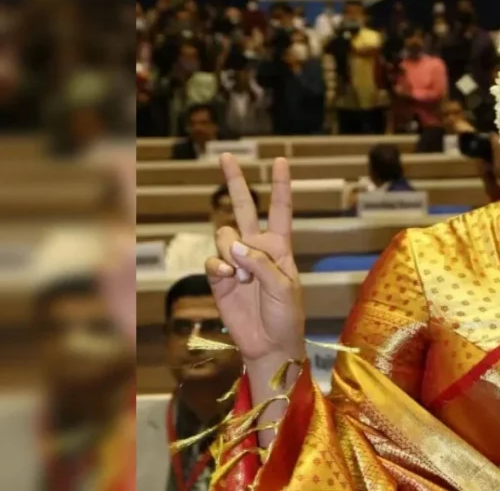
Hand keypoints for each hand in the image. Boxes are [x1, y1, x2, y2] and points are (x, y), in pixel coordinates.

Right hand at [205, 154, 305, 365]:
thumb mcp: (285, 286)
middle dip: (236, 181)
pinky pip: (213, 260)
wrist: (270, 343)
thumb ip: (261, 263)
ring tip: (244, 276)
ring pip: (224, 235)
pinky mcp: (219, 278)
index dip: (280, 185)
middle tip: (227, 156)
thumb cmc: (286, 315)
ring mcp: (236, 261)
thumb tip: (234, 246)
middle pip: (244, 207)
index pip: (280, 209)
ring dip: (231, 251)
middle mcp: (256, 248)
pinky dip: (220, 268)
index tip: (280, 160)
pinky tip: (230, 280)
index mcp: (280, 246)